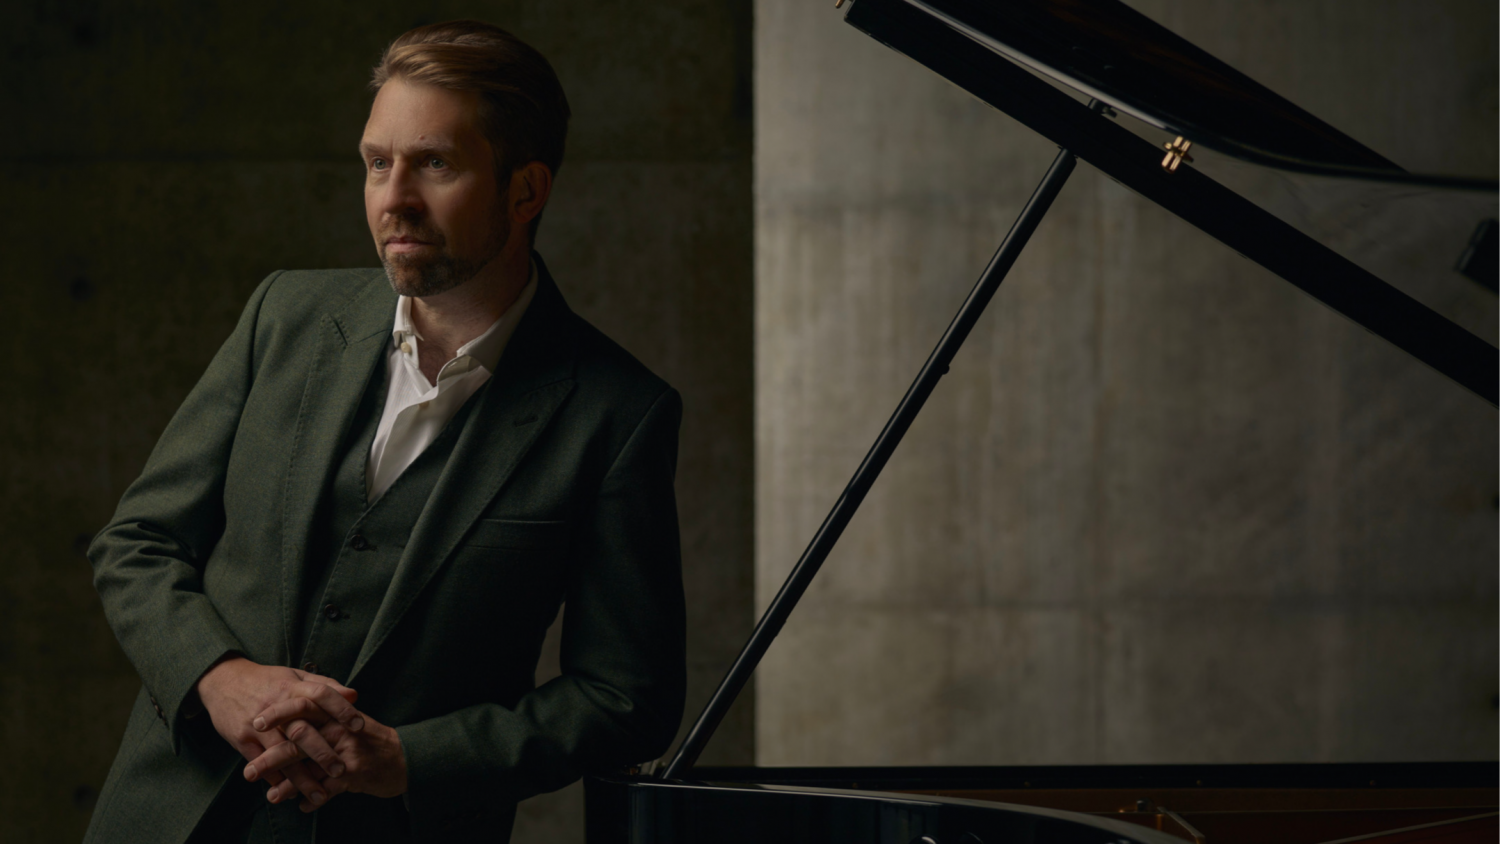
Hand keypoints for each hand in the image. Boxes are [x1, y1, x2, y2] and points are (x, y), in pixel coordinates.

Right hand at [195, 656, 363, 807]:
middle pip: (302, 730)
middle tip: (340, 772)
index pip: (321, 694)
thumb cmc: (266, 680)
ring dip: (300, 778)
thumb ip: (324, 685)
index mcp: (291, 687)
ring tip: (319, 796)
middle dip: (322, 753)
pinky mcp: (241, 739)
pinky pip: (260, 763)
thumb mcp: (294, 675)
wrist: (223, 680)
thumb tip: (354, 695)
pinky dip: (276, 779)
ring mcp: (257, 725)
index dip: (341, 709)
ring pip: (281, 755)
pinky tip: (291, 793)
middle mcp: (275, 706)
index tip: (359, 726)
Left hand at [246, 702, 407, 810]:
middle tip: (249, 772)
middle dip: (271, 757)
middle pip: (299, 738)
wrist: (405, 757)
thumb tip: (292, 710)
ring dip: (287, 786)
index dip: (278, 713)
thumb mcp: (349, 720)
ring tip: (271, 797)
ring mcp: (347, 751)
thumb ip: (324, 713)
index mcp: (335, 713)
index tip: (255, 722)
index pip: (303, 705)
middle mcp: (340, 729)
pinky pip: (327, 790)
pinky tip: (302, 807)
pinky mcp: (354, 773)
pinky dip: (313, 800)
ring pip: (309, 767)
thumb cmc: (371, 740)